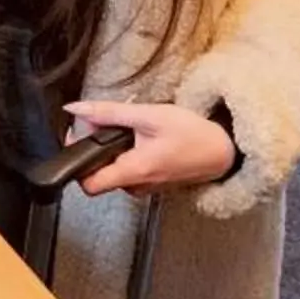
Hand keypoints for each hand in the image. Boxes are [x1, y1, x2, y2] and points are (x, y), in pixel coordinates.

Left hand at [64, 101, 237, 195]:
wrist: (223, 151)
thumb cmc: (191, 133)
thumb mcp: (149, 115)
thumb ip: (109, 113)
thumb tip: (75, 109)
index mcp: (134, 172)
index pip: (88, 185)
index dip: (76, 162)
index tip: (79, 138)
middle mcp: (137, 187)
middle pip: (97, 176)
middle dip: (93, 151)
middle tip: (103, 125)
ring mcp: (145, 188)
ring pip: (113, 173)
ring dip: (111, 151)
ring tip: (127, 130)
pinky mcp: (152, 184)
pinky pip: (128, 173)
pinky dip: (126, 155)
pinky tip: (139, 139)